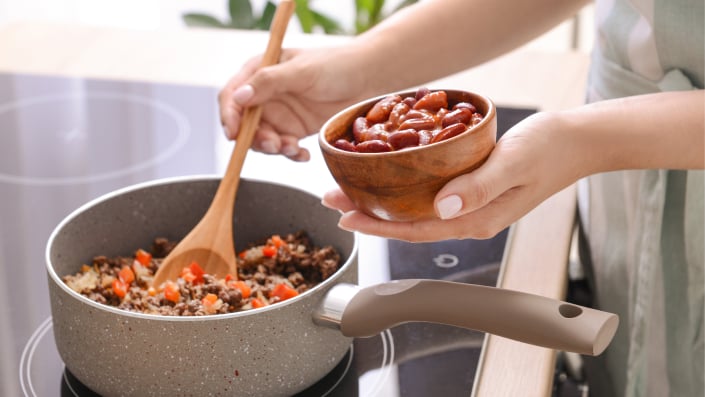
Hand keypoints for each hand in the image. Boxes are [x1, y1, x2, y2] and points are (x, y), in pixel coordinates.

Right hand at [219, 47, 369, 160]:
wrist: (367, 78)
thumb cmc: (335, 65)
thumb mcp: (301, 71)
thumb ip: (269, 83)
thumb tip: (238, 98)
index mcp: (259, 72)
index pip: (232, 96)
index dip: (229, 116)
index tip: (234, 134)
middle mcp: (265, 95)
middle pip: (244, 124)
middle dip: (255, 138)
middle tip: (274, 145)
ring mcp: (280, 114)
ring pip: (263, 139)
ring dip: (274, 148)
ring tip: (293, 148)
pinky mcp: (295, 130)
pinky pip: (283, 148)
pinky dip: (290, 155)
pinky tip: (303, 155)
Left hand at [322, 112, 585, 241]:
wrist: (579, 142)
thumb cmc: (550, 148)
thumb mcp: (513, 162)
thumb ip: (479, 186)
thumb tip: (441, 207)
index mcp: (477, 220)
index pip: (416, 230)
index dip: (377, 225)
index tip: (344, 215)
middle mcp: (471, 220)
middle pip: (410, 225)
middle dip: (369, 215)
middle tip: (332, 200)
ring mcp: (473, 209)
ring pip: (417, 214)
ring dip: (383, 205)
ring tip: (351, 192)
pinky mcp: (474, 193)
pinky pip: (431, 200)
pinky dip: (404, 194)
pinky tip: (390, 182)